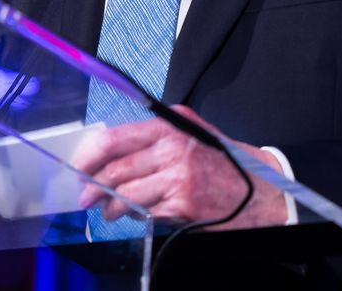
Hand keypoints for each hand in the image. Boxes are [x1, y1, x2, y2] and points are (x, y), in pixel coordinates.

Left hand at [71, 106, 287, 228]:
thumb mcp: (192, 135)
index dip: (90, 155)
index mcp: (171, 125)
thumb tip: (114, 155)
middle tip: (85, 196)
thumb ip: (155, 139)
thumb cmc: (223, 162)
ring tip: (107, 210)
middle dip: (94, 185)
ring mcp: (178, 175)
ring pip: (126, 191)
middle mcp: (173, 146)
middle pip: (116, 167)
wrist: (261, 192)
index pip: (116, 138)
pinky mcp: (182, 202)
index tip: (80, 167)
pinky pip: (145, 211)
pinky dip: (133, 215)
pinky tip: (132, 215)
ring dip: (110, 205)